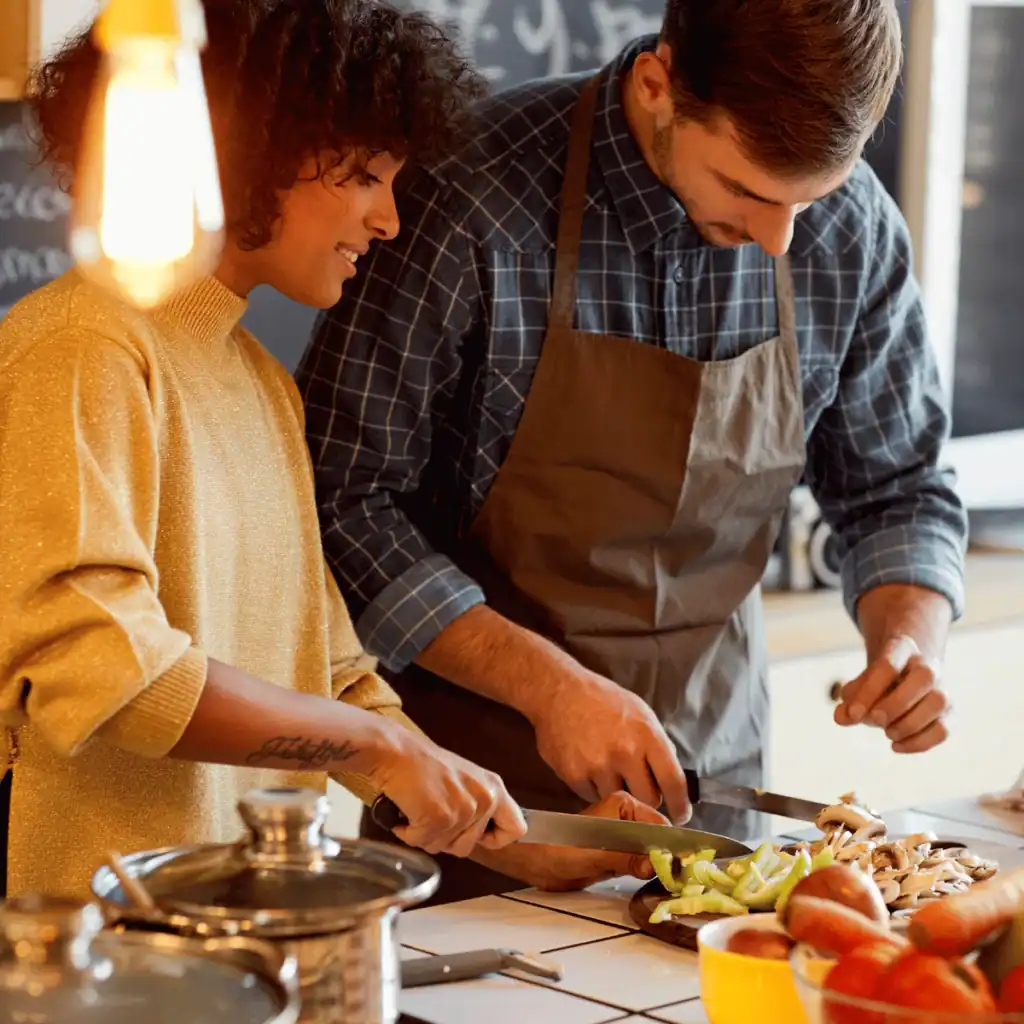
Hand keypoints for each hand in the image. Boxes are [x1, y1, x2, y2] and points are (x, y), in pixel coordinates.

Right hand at [367, 721, 525, 857]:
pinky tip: (406, 811)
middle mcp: (485, 797)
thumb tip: (482, 836)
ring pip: (445, 848)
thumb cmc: (421, 764)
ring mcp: (464, 809)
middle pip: (469, 847)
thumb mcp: (463, 780)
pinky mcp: (441, 817)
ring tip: (419, 807)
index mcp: (494, 787)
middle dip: (446, 839)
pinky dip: (408, 832)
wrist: (395, 751)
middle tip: (431, 814)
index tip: (476, 837)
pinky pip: (422, 842)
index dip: (494, 839)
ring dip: (426, 835)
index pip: (516, 828)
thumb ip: (478, 804)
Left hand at [476, 791, 664, 891]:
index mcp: (624, 804)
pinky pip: (641, 862)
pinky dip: (649, 873)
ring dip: (660, 867)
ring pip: (653, 852)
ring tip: (671, 883)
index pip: (661, 825)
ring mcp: (623, 835)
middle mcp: (627, 816)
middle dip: (670, 858)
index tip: (687, 868)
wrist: (534, 861)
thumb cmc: (558, 849)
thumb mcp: (595, 854)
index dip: (675, 847)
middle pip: (660, 839)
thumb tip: (658, 865)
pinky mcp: (618, 853)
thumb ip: (627, 858)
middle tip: (681, 880)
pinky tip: (656, 883)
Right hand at [527, 669, 690, 824]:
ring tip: (608, 770)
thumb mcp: (641, 712)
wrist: (558, 692)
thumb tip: (671, 778)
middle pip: (648, 800)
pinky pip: (593, 798)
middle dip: (647, 797)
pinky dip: (595, 789)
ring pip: (619, 802)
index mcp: (647, 735)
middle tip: (639, 787)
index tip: (680, 816)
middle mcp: (625, 753)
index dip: (680, 805)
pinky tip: (590, 767)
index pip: (673, 782)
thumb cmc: (603, 700)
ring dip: (617, 791)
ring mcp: (598, 766)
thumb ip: (657, 745)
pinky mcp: (574, 776)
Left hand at [834, 635, 949, 752]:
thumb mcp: (859, 684)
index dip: (870, 692)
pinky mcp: (949, 713)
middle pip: (924, 677)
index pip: (888, 666)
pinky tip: (896, 745)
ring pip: (939, 702)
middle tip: (875, 721)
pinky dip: (920, 742)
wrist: (907, 674)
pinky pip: (944, 728)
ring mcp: (942, 688)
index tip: (854, 714)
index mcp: (901, 649)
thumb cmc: (878, 682)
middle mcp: (927, 666)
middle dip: (896, 705)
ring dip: (910, 724)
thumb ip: (850, 699)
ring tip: (887, 732)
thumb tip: (841, 717)